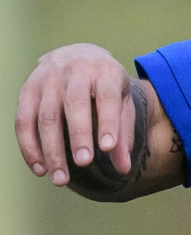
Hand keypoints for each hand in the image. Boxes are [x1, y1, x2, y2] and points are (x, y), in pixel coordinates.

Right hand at [15, 43, 135, 185]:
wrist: (78, 55)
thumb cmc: (105, 85)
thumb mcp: (122, 100)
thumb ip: (123, 132)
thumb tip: (124, 168)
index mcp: (105, 71)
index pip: (107, 97)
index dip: (108, 122)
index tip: (108, 148)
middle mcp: (75, 71)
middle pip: (75, 104)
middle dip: (78, 136)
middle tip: (84, 164)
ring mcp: (48, 79)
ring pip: (46, 116)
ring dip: (52, 150)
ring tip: (61, 179)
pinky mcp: (28, 90)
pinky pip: (24, 121)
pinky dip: (30, 148)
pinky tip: (40, 169)